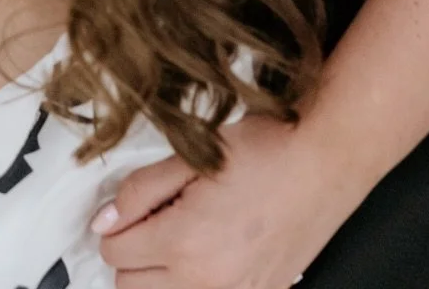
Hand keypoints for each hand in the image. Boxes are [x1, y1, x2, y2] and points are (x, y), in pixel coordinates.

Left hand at [94, 115, 352, 287]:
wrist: (323, 162)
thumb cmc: (266, 152)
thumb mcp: (189, 157)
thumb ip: (139, 191)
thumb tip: (105, 219)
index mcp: (184, 242)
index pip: (114, 250)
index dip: (115, 223)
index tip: (129, 208)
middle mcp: (208, 282)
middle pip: (130, 285)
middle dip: (132, 252)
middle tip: (152, 219)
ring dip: (160, 274)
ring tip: (179, 235)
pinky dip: (195, 282)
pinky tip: (208, 251)